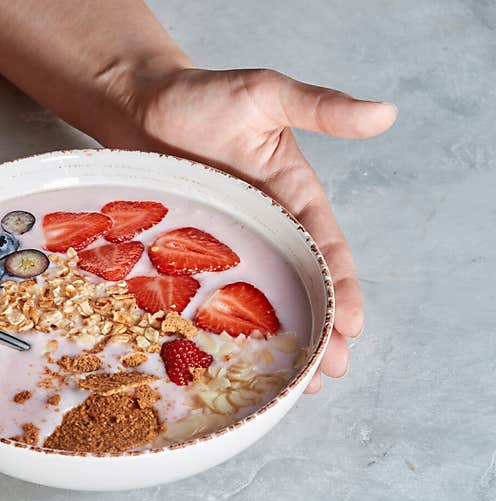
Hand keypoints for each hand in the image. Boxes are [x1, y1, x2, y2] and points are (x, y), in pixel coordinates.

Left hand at [112, 68, 395, 391]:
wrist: (139, 103)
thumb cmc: (204, 96)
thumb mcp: (267, 95)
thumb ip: (321, 107)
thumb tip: (384, 113)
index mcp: (294, 199)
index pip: (328, 252)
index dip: (342, 290)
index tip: (351, 327)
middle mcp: (266, 228)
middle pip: (299, 287)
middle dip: (319, 330)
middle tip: (325, 373)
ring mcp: (227, 245)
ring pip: (258, 299)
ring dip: (278, 338)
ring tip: (291, 383)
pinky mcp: (186, 253)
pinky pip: (206, 293)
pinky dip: (219, 326)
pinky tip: (224, 356)